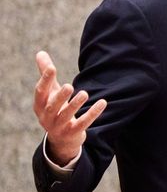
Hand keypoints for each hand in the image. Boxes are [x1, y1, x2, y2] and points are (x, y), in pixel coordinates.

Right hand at [33, 51, 105, 165]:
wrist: (61, 139)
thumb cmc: (55, 109)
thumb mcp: (50, 93)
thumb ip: (46, 74)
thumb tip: (40, 52)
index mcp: (39, 105)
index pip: (40, 92)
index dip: (45, 80)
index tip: (52, 67)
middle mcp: (46, 117)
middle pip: (52, 106)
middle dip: (60, 96)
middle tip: (69, 86)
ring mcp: (59, 127)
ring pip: (67, 116)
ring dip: (76, 104)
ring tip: (84, 93)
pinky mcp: (73, 133)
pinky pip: (83, 123)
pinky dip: (93, 113)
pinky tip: (103, 102)